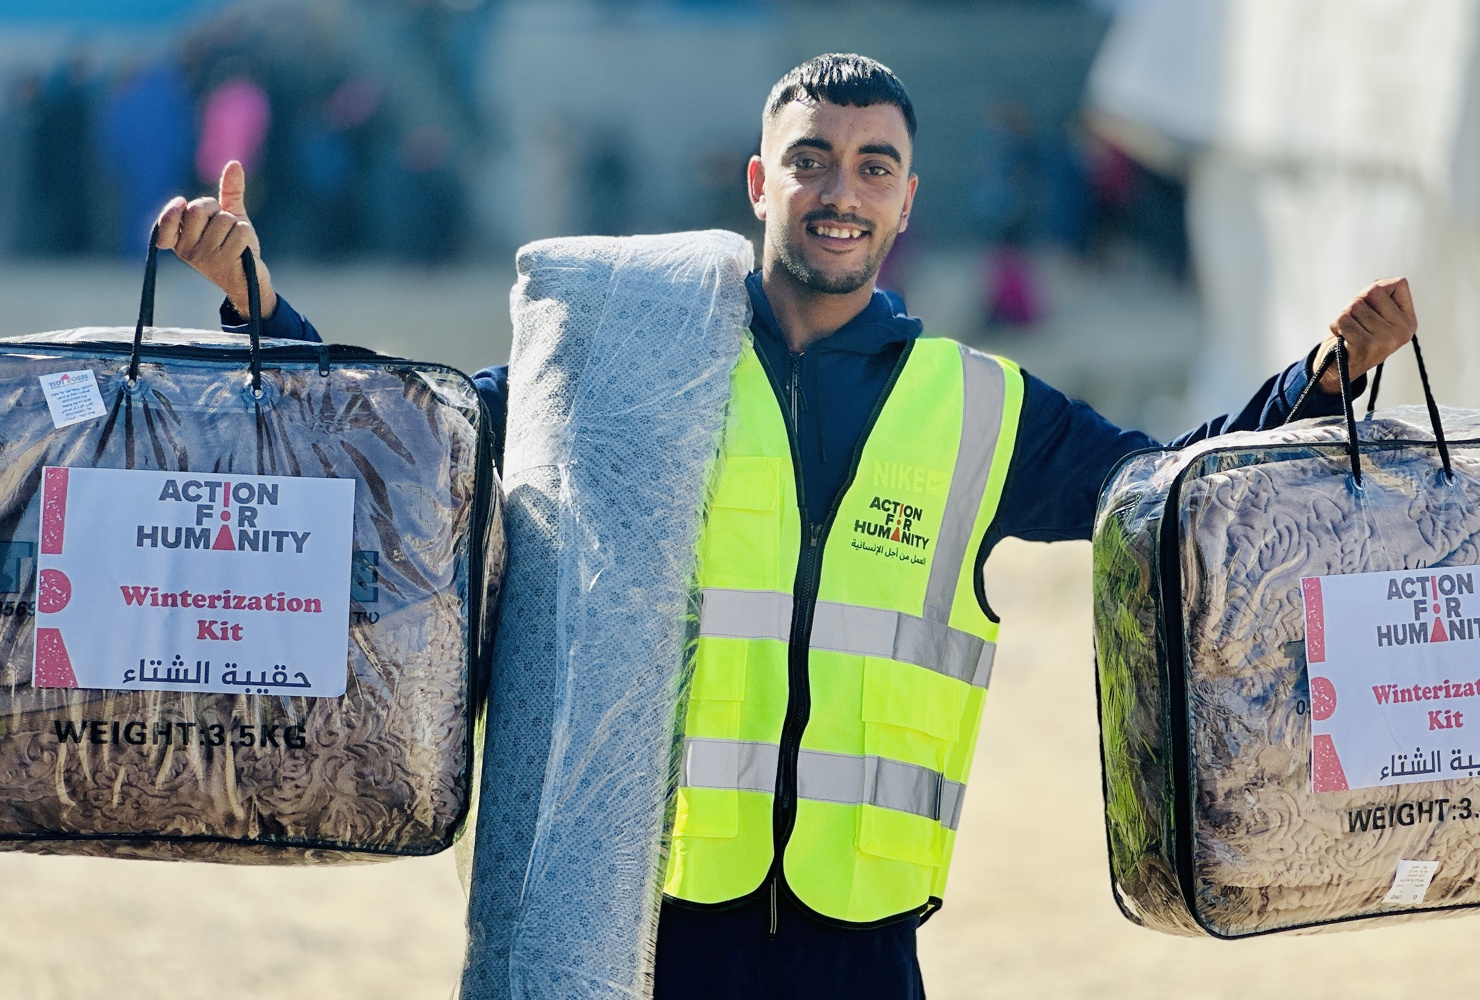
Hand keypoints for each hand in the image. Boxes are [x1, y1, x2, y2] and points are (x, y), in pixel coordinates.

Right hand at [154, 160, 276, 318]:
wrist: (250, 281)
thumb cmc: (234, 247)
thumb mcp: (229, 218)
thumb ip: (229, 192)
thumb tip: (234, 163)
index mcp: (180, 241)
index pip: (167, 220)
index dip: (174, 209)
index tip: (181, 204)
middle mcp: (188, 250)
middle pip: (198, 209)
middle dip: (216, 209)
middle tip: (223, 225)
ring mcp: (206, 258)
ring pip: (224, 219)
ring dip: (237, 225)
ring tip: (236, 241)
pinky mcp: (225, 262)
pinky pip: (240, 230)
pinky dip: (247, 234)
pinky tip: (244, 249)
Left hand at [1316, 277, 1415, 393]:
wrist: (1339, 368)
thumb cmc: (1357, 335)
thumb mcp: (1375, 314)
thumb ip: (1380, 295)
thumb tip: (1378, 282)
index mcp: (1408, 321)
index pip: (1398, 284)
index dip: (1377, 289)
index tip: (1371, 306)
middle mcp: (1402, 331)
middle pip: (1373, 291)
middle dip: (1357, 301)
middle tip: (1355, 319)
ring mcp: (1385, 339)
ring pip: (1355, 305)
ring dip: (1344, 315)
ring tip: (1349, 330)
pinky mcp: (1365, 346)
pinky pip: (1344, 319)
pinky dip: (1336, 325)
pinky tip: (1342, 336)